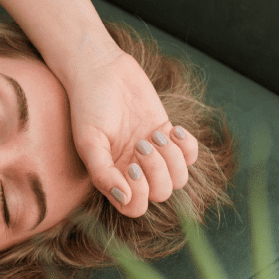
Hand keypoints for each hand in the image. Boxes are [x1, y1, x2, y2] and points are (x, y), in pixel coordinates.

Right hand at [69, 50, 198, 216]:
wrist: (100, 70)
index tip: (130, 164)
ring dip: (172, 158)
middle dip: (157, 171)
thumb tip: (124, 199)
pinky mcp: (167, 133)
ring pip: (179, 178)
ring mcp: (153, 153)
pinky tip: (173, 129)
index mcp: (112, 177)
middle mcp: (133, 170)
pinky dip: (187, 146)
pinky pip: (190, 155)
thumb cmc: (88, 106)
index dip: (139, 193)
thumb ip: (102, 174)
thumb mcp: (89, 142)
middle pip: (161, 193)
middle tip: (142, 143)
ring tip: (156, 135)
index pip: (134, 207)